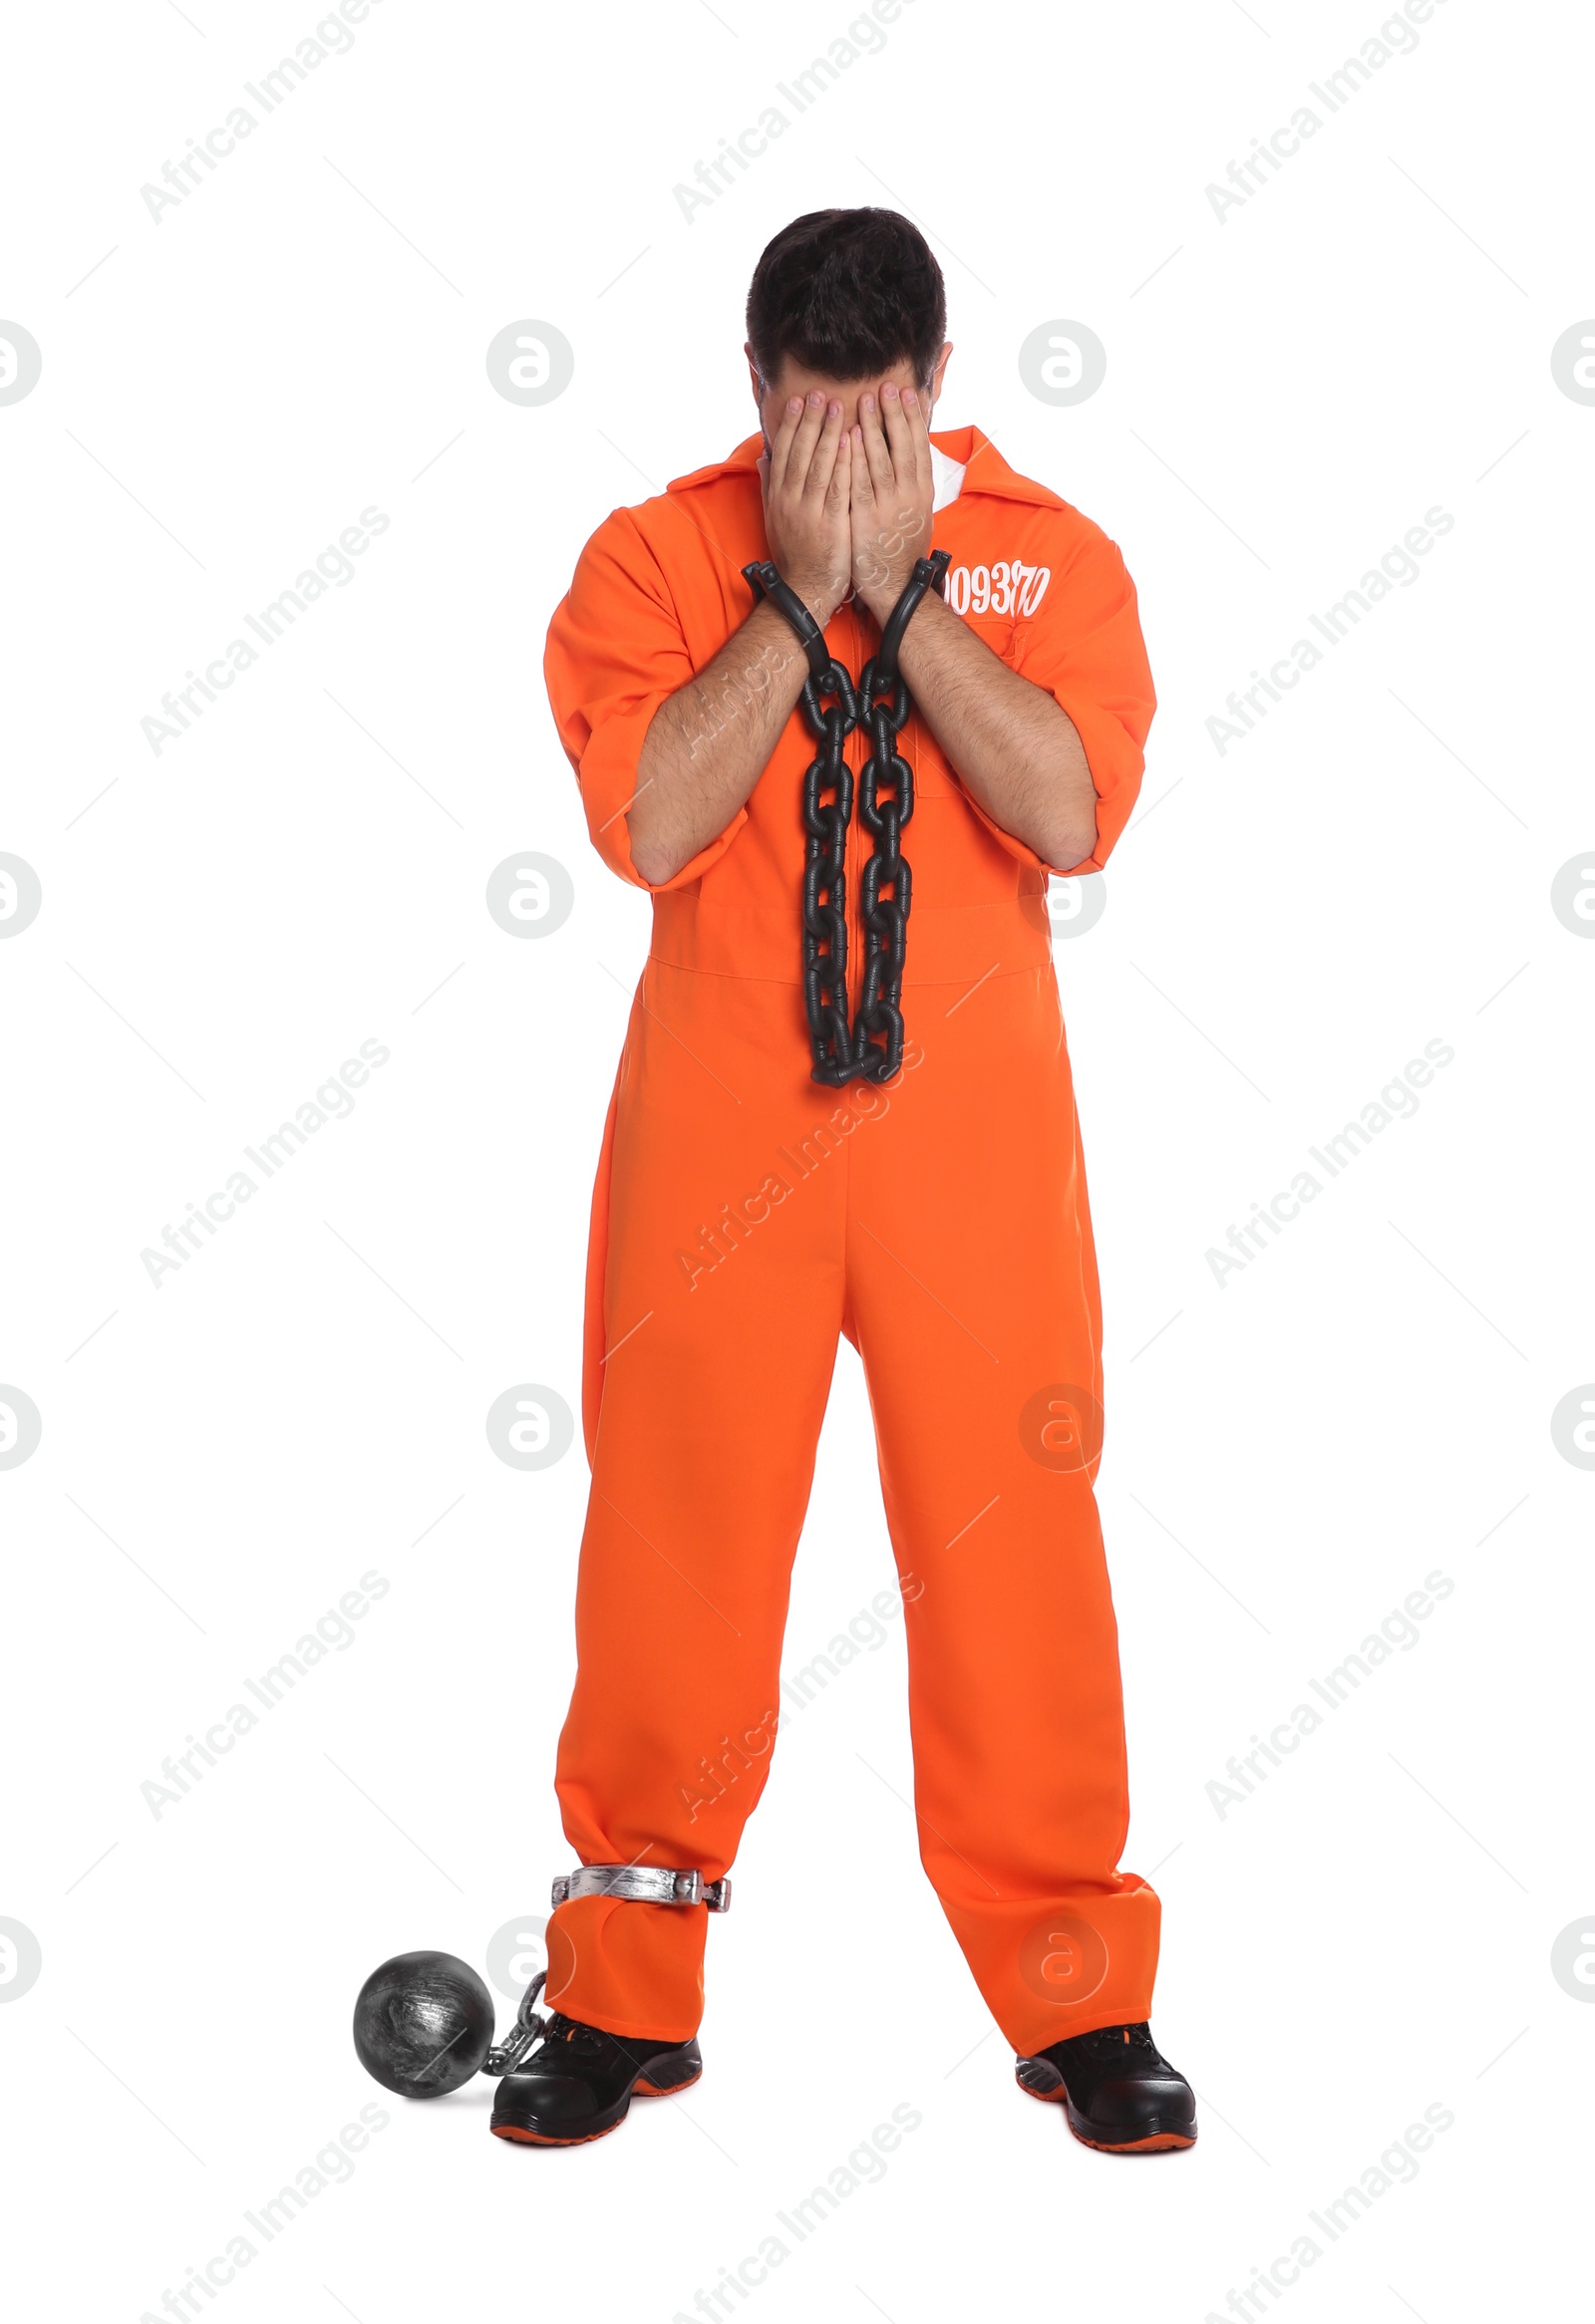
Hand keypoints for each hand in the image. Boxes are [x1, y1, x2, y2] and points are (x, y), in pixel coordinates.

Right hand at [757, 390, 852, 626]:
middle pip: (799, 453)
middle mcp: (790, 501)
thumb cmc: (795, 555)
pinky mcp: (829, 524)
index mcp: (778, 498)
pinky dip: (842, 461)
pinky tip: (850, 440)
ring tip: (836, 405)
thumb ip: (769, 486)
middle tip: (819, 392)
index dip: (791, 426)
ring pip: (817, 465)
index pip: (783, 454)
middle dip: (809, 421)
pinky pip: (836, 487)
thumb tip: (763, 457)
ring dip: (827, 432)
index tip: (798, 401)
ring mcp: (809, 512)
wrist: (805, 591)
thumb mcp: (775, 519)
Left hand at [849, 382, 934, 622]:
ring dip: (875, 427)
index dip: (913, 418)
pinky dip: (857, 457)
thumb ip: (910, 484)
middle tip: (887, 386)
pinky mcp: (868, 519)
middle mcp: (910, 496)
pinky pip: (862, 482)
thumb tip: (908, 456)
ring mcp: (889, 507)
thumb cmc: (900, 550)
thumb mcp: (914, 514)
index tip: (908, 392)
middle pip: (903, 446)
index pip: (919, 447)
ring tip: (867, 399)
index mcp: (923, 492)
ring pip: (883, 459)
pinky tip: (851, 436)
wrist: (895, 589)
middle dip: (895, 414)